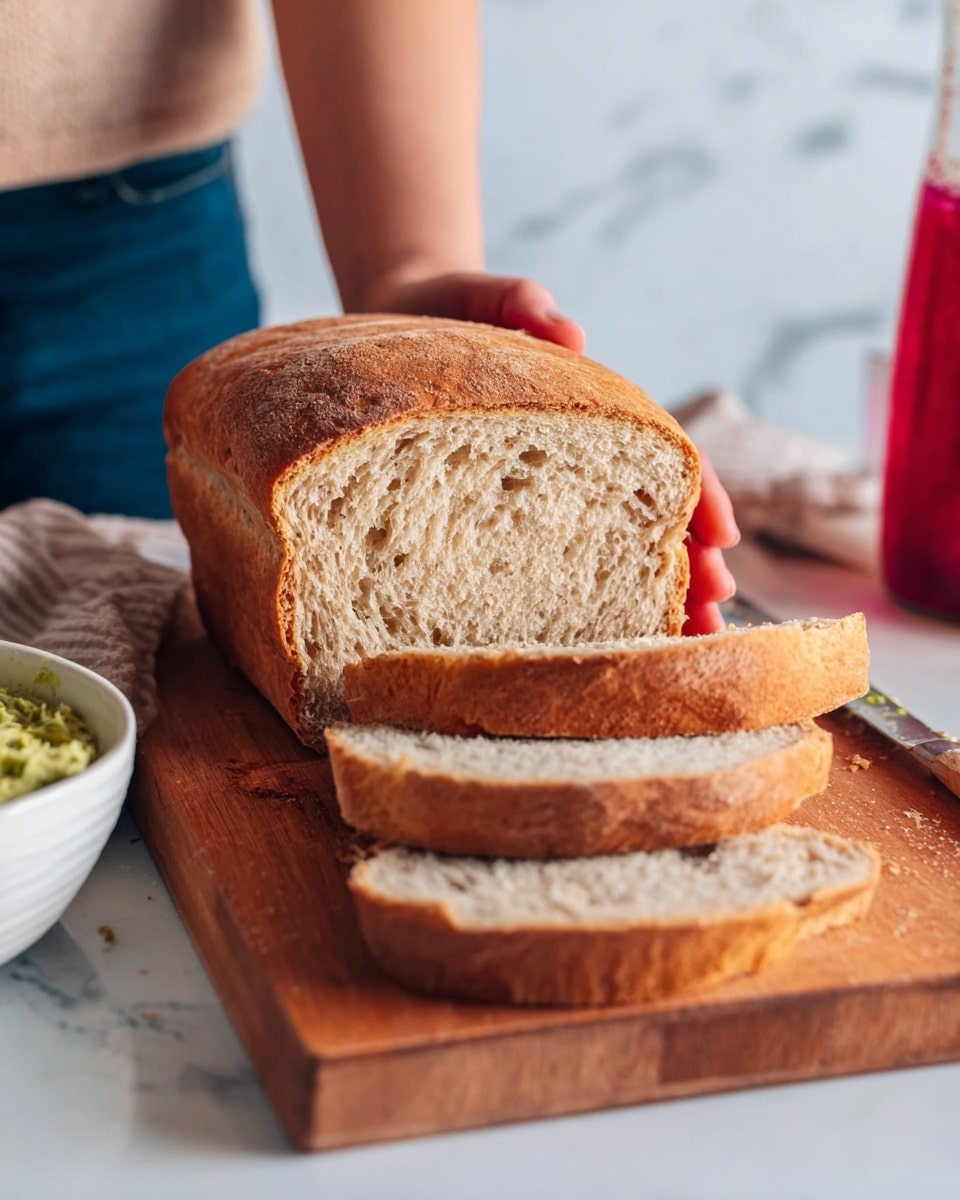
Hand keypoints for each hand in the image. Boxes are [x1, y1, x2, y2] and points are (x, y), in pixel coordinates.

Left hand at [370, 269, 737, 635]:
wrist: (400, 318)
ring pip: (603, 546)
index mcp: (594, 407)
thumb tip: (568, 332)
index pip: (662, 455)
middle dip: (684, 562)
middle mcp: (578, 455)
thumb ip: (526, 307)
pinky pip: (540, 560)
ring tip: (672, 644)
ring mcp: (542, 488)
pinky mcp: (499, 510)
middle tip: (710, 613)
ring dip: (641, 594)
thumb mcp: (490, 298)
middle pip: (646, 513)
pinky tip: (588, 641)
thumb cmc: (455, 307)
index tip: (722, 537)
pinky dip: (573, 600)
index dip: (697, 494)